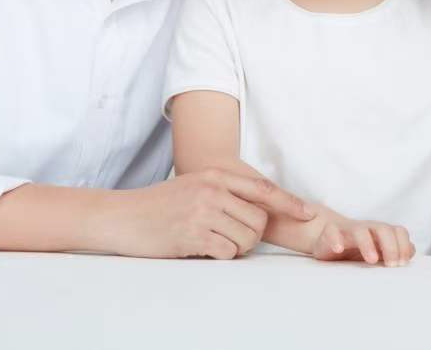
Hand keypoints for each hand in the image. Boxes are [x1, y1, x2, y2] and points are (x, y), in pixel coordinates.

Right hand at [99, 168, 314, 258]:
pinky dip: (220, 255)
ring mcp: (202, 212)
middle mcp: (211, 190)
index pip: (263, 189)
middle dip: (252, 236)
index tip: (308, 213)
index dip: (289, 203)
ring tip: (213, 242)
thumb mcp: (194, 186)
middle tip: (231, 239)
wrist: (122, 216)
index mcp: (214, 175)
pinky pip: (227, 252)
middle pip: (259, 220)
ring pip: (246, 239)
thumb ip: (224, 191)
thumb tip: (260, 208)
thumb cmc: (159, 204)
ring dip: (236, 248)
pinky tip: (201, 248)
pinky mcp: (193, 235)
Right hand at [310, 214, 414, 266]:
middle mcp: (367, 229)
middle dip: (391, 247)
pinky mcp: (330, 234)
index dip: (404, 246)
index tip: (402, 264)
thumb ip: (396, 251)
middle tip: (392, 265)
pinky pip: (331, 232)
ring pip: (360, 231)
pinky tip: (339, 250)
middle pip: (383, 229)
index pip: (399, 232)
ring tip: (371, 260)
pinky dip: (336, 239)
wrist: (329, 239)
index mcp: (381, 233)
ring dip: (367, 244)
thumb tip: (412, 251)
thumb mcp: (378, 252)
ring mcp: (348, 231)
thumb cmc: (357, 249)